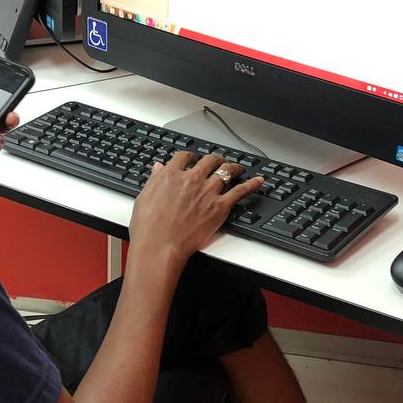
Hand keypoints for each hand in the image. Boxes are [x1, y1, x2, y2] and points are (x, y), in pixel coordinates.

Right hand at [129, 152, 262, 270]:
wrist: (160, 246)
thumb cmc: (148, 227)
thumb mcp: (144, 197)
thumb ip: (154, 180)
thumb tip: (158, 169)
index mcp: (171, 175)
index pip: (184, 156)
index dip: (190, 156)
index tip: (192, 159)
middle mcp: (192, 179)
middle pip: (209, 160)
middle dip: (214, 159)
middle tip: (217, 162)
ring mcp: (208, 191)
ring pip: (226, 171)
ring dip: (233, 167)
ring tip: (237, 168)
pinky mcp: (220, 206)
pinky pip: (240, 191)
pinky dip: (252, 184)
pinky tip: (258, 181)